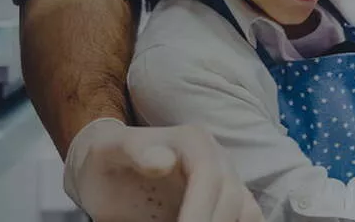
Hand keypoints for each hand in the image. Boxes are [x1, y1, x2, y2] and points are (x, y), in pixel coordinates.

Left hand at [64, 119, 263, 221]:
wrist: (109, 168)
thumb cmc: (106, 158)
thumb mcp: (110, 149)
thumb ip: (136, 151)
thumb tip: (164, 162)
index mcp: (194, 141)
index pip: (209, 177)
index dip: (201, 211)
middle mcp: (218, 158)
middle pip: (233, 199)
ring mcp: (226, 181)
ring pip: (248, 212)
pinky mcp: (226, 204)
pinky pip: (245, 219)